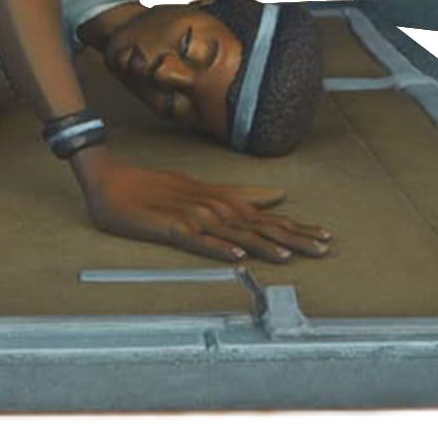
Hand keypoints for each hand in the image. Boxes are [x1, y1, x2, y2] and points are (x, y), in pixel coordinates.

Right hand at [78, 153, 331, 263]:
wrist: (111, 181)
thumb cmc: (156, 188)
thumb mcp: (203, 189)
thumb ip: (242, 194)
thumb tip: (279, 196)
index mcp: (222, 202)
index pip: (267, 218)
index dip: (297, 228)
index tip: (326, 237)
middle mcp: (213, 207)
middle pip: (259, 225)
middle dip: (294, 237)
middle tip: (324, 248)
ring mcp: (192, 217)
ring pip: (235, 234)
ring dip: (264, 244)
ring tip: (291, 256)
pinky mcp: (171, 228)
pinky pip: (198, 241)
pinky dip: (219, 248)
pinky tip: (237, 256)